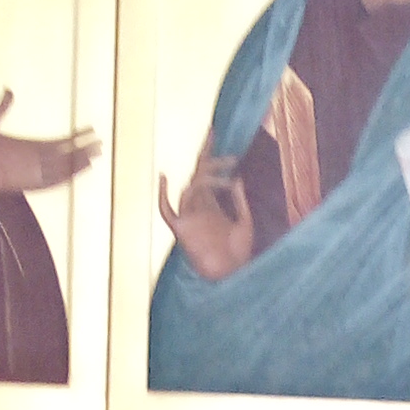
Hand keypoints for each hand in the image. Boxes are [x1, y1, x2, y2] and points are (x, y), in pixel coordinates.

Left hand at [0, 88, 99, 196]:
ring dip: (79, 162)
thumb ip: (1, 109)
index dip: (75, 136)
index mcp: (31, 146)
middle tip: (101, 144)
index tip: (90, 130)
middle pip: (67, 155)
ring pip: (64, 167)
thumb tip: (9, 91)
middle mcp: (37, 160)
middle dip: (83, 150)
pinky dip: (67, 175)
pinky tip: (79, 170)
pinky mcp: (32, 180)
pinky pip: (54, 179)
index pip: (59, 141)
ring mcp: (36, 170)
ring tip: (95, 156)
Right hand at [159, 145, 255, 279]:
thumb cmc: (239, 255)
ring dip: (207, 179)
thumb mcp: (245, 223)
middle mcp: (199, 207)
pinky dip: (163, 195)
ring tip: (227, 180)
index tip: (214, 132)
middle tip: (227, 152)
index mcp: (212, 205)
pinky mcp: (180, 229)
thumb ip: (239, 201)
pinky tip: (165, 178)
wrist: (230, 276)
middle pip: (198, 174)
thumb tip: (237, 178)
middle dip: (209, 158)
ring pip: (190, 187)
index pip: (208, 172)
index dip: (210, 152)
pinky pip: (166, 209)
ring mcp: (189, 217)